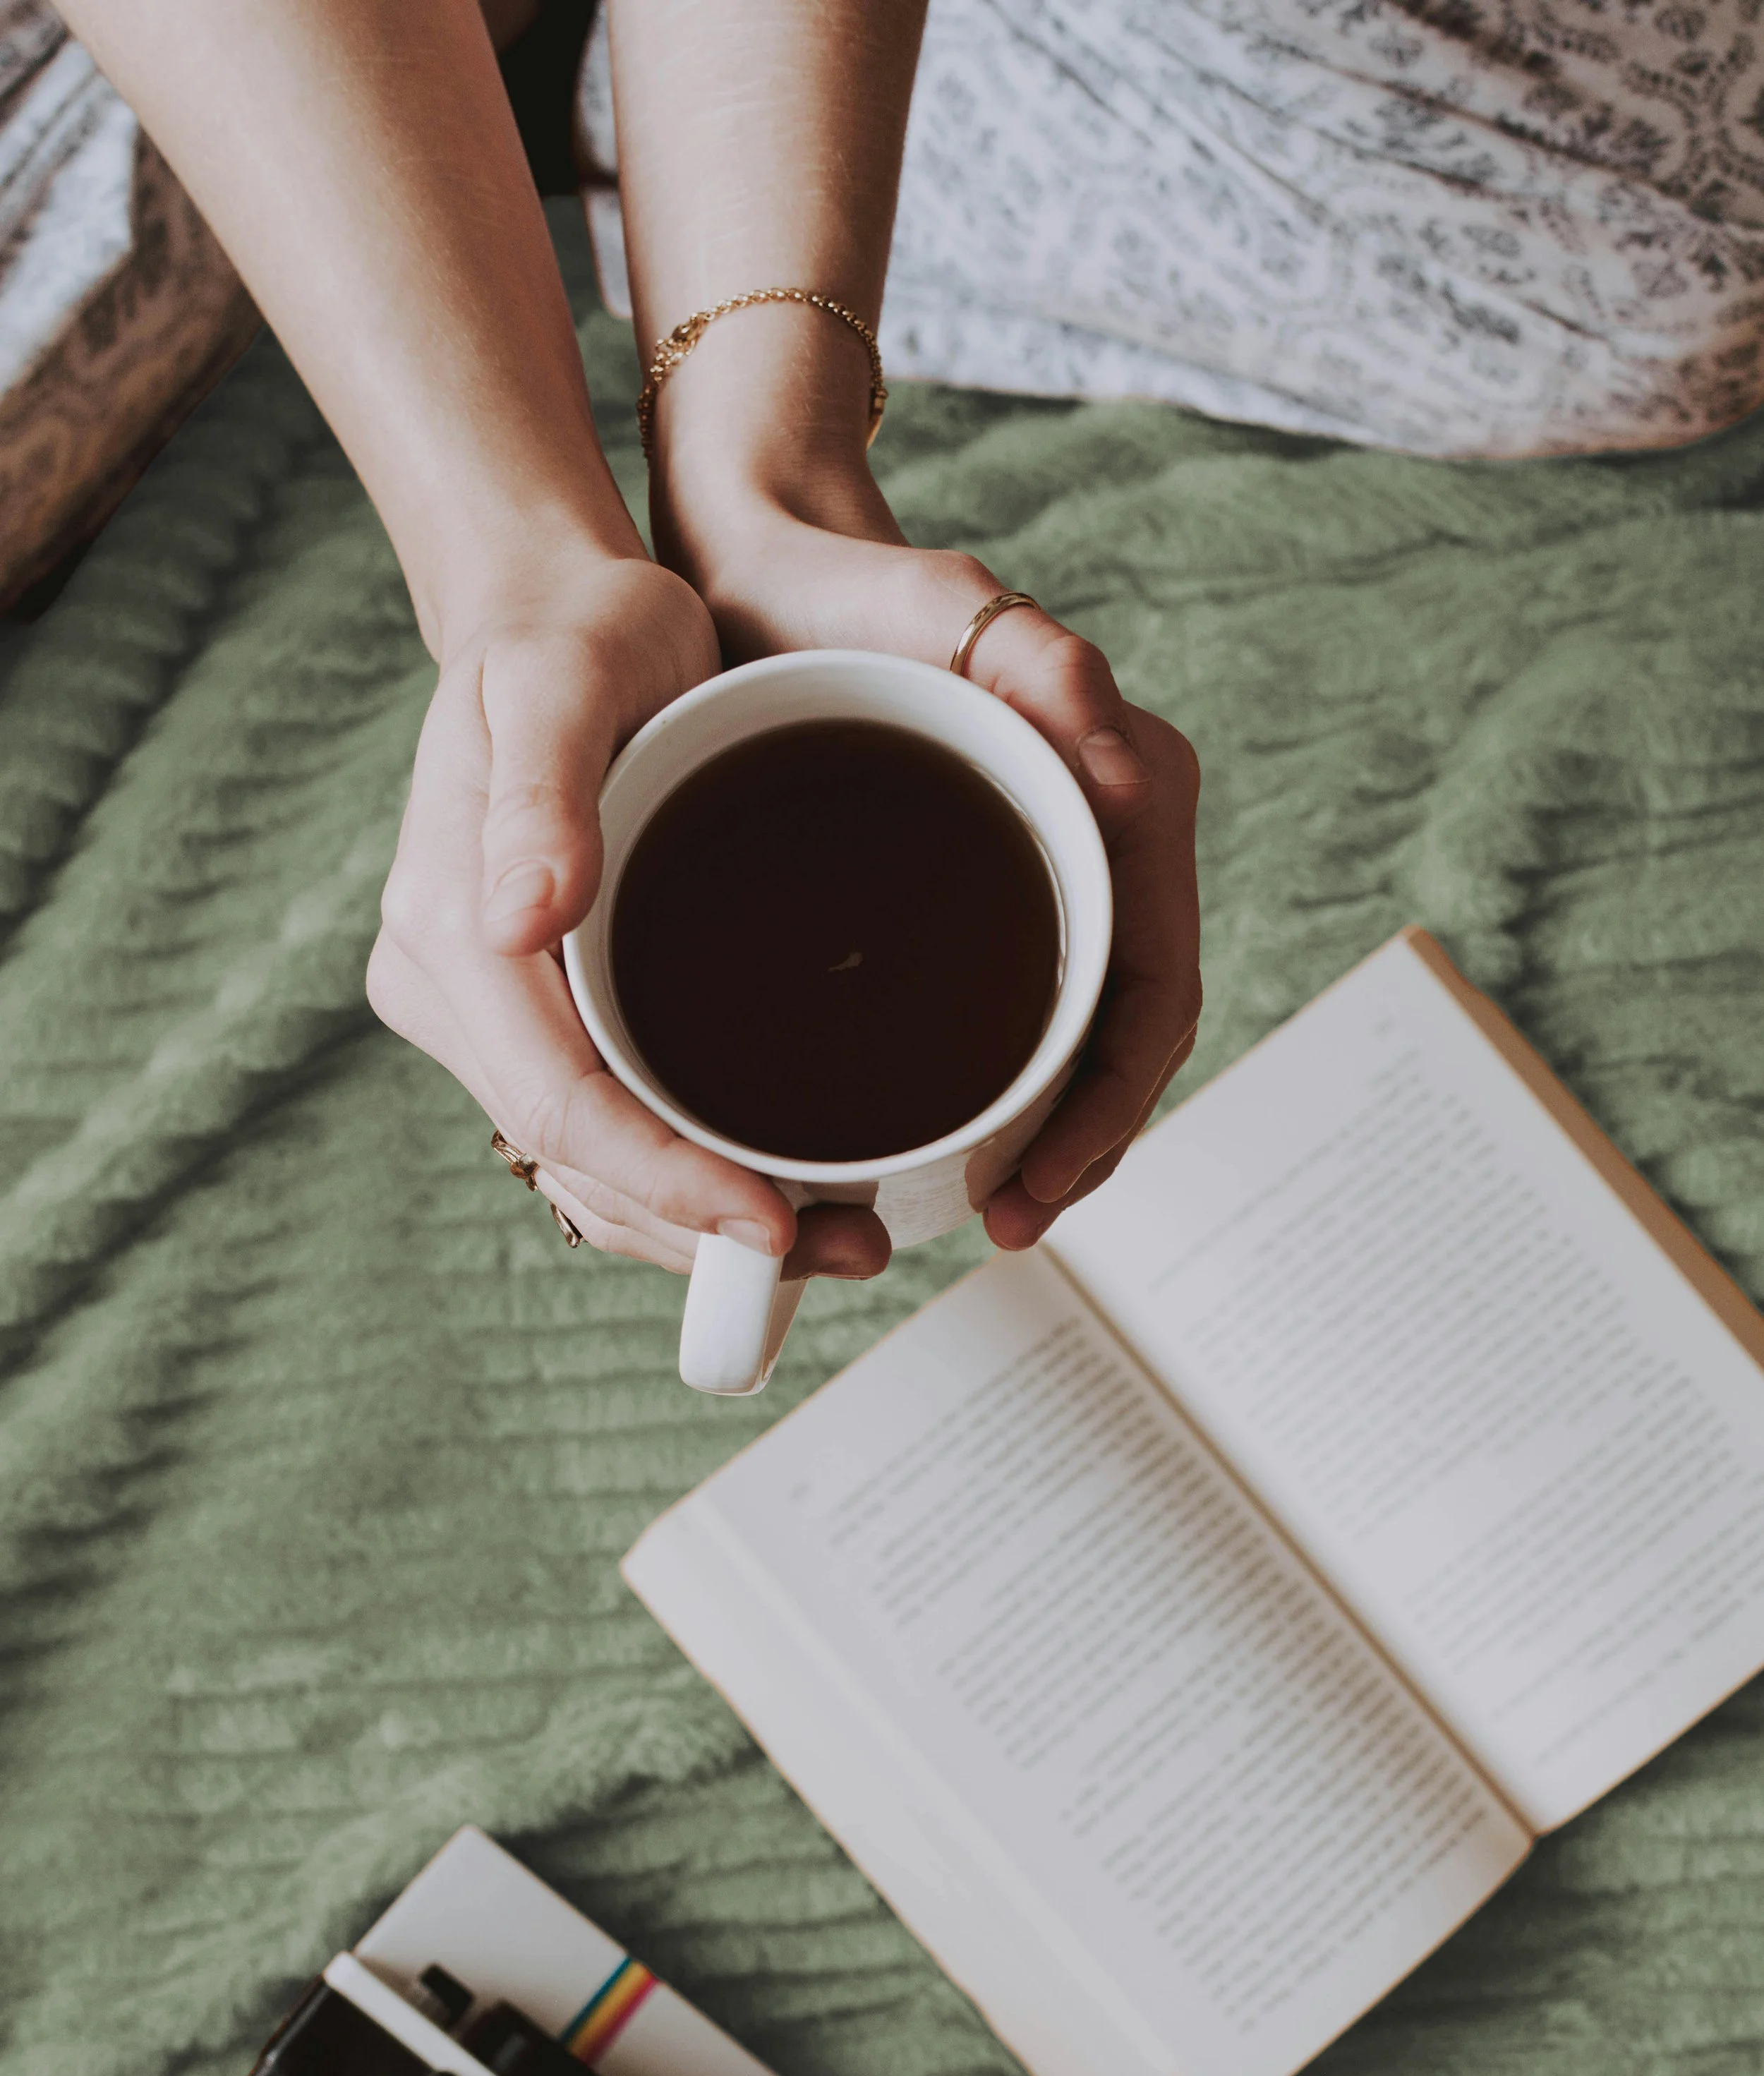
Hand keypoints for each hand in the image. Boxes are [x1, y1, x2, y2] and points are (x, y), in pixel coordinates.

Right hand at [366, 545, 892, 1280]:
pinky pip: (610, 1128)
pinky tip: (778, 1189)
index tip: (772, 1223)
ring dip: (704, 1227)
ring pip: (594, 1169)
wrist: (561, 612)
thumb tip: (520, 919)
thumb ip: (541, 794)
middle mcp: (455, 990)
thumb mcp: (565, 679)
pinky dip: (689, 1175)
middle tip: (850, 1252)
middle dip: (705, 1230)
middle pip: (579, 1163)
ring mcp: (495, 1012)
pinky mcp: (544, 1011)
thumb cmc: (576, 632)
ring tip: (840, 1241)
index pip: (560, 1106)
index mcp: (452, 933)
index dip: (666, 1181)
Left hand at [657, 476, 1201, 1255]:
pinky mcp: (983, 893)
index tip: (1041, 1185)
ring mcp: (1046, 873)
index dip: (1112, 1106)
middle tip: (1007, 1224)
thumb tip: (1141, 787)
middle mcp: (1103, 843)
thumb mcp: (938, 609)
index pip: (1155, 990)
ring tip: (986, 1212)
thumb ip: (1046, 667)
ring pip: (1078, 1041)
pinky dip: (1004, 1094)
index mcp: (1125, 794)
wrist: (762, 571)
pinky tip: (949, 1148)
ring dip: (1051, 1139)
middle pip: (1127, 1037)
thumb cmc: (845, 589)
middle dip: (1085, 1146)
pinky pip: (1021, 1017)